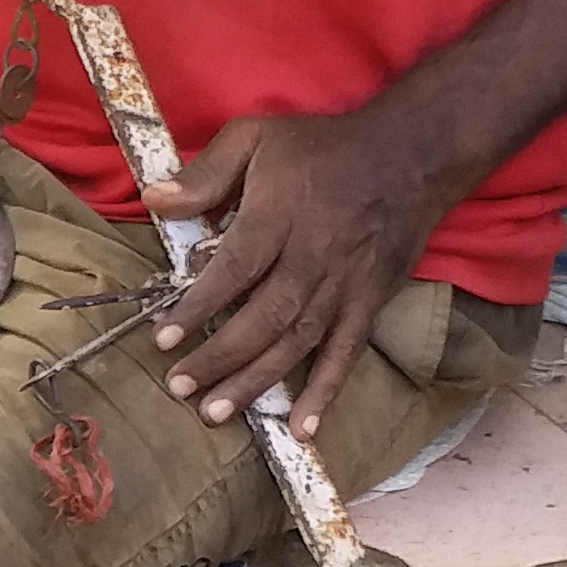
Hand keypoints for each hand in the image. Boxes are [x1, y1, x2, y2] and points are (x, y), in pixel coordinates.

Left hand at [142, 101, 469, 434]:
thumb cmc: (323, 149)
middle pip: (265, 316)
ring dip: (258, 380)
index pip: (235, 269)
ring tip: (217, 412)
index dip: (199, 307)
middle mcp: (315, 257)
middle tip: (179, 388)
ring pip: (299, 341)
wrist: (412, 154)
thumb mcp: (257, 137)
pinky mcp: (370, 302)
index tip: (163, 339)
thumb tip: (154, 199)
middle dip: (221, 357)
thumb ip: (206, 172)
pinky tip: (301, 429)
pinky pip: (346, 353)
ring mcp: (346, 285)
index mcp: (281, 217)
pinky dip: (325, 393)